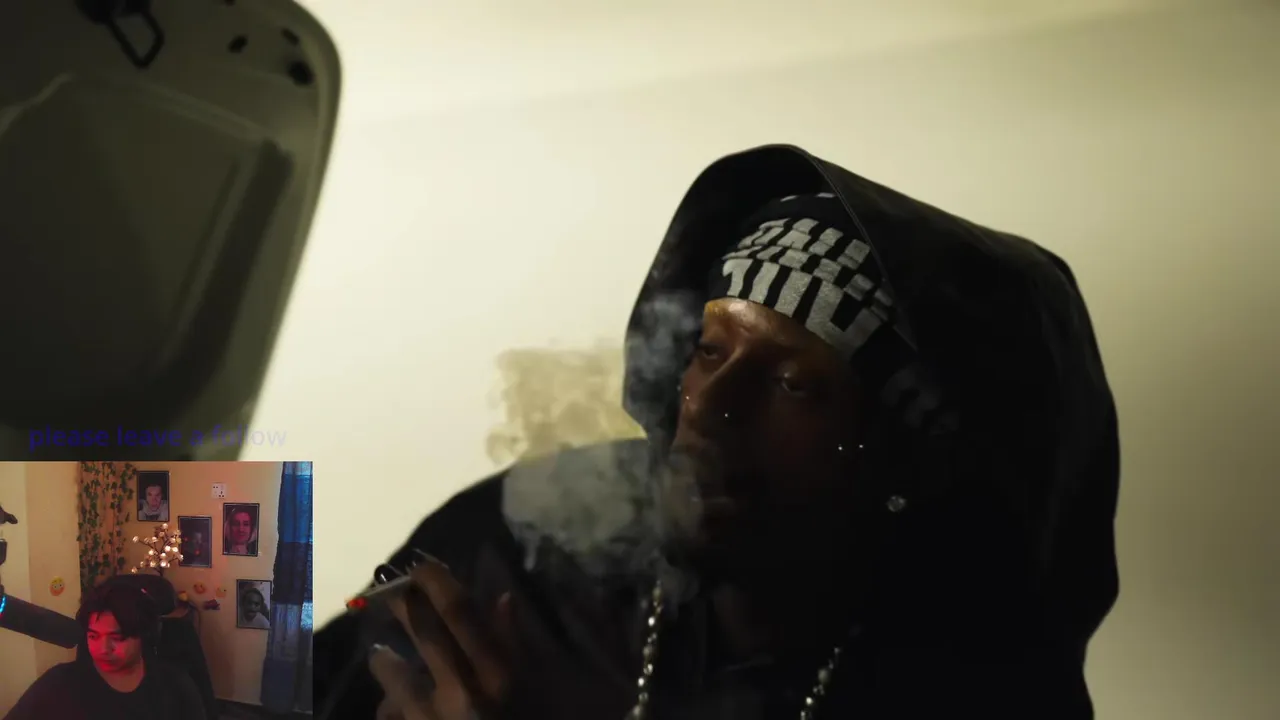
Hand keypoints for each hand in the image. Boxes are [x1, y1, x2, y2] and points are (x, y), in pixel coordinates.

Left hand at [368, 556, 514, 719]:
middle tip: (392, 591)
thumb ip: (513, 645)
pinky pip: (387, 710)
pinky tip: (393, 706)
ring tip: (382, 653)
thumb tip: (504, 598)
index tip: (420, 565)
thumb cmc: (521, 717)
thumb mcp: (527, 685)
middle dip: (403, 604)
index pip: (459, 611)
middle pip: (422, 630)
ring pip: (390, 669)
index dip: (436, 582)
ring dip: (384, 657)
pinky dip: (388, 703)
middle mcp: (459, 688)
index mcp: (496, 671)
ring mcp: (427, 715)